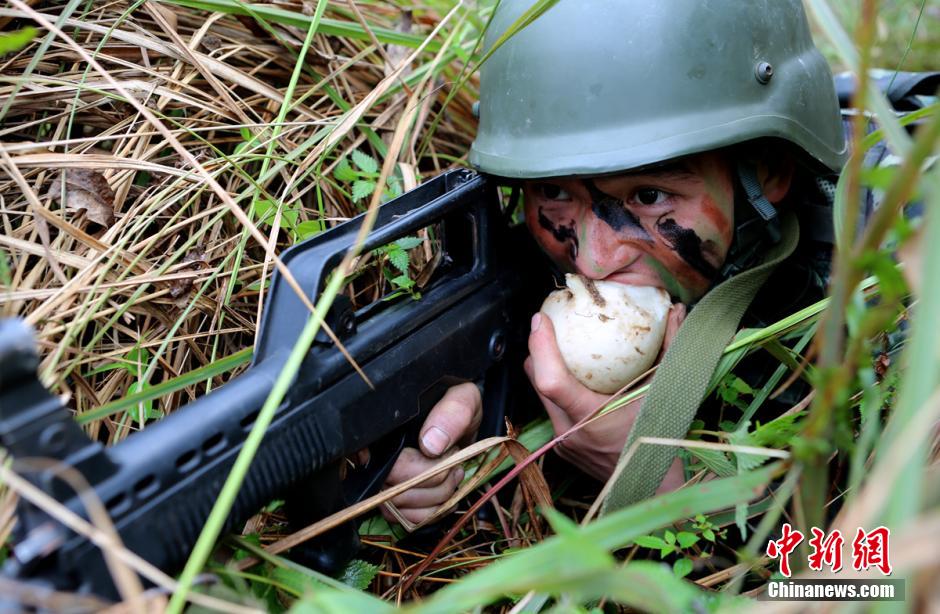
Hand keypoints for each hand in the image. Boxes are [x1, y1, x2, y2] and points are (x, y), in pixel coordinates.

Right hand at [382, 382, 481, 524]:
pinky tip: (447, 494)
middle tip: (455, 463)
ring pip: (399, 506)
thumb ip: (452, 412)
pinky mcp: (395, 501)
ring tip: (455, 473)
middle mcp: (375, 456)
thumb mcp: (463, 397)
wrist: (462, 424)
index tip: (430, 455)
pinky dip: (433, 512)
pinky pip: (407, 519)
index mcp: (385, 427)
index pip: (364, 451)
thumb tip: (431, 444)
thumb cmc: (456, 408)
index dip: (390, 464)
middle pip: (391, 485)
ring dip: (437, 496)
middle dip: (433, 479)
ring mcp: (382, 481)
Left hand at [524, 304, 686, 486]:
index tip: (541, 320)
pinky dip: (557, 390)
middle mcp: (570, 431)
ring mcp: (563, 441)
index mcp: (591, 418)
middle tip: (549, 324)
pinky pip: (551, 410)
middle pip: (536, 381)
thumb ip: (670, 349)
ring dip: (545, 369)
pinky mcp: (562, 447)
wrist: (655, 488)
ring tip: (558, 345)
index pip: (551, 380)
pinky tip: (572, 377)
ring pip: (539, 395)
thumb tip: (677, 311)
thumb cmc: (663, 441)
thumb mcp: (666, 391)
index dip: (540, 346)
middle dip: (537, 349)